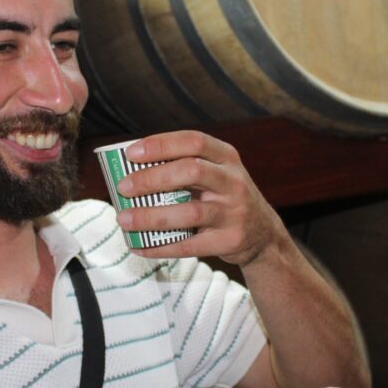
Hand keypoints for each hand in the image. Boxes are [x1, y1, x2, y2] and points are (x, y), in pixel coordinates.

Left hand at [114, 130, 283, 265]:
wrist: (263, 234)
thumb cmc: (225, 198)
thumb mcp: (216, 173)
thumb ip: (183, 168)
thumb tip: (130, 171)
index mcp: (226, 157)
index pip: (193, 141)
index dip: (161, 145)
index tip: (131, 153)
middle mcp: (233, 181)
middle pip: (191, 172)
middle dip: (152, 178)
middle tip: (124, 187)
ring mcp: (234, 212)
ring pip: (190, 212)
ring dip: (151, 216)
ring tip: (124, 219)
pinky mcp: (230, 240)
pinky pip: (190, 245)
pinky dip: (160, 247)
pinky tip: (139, 246)